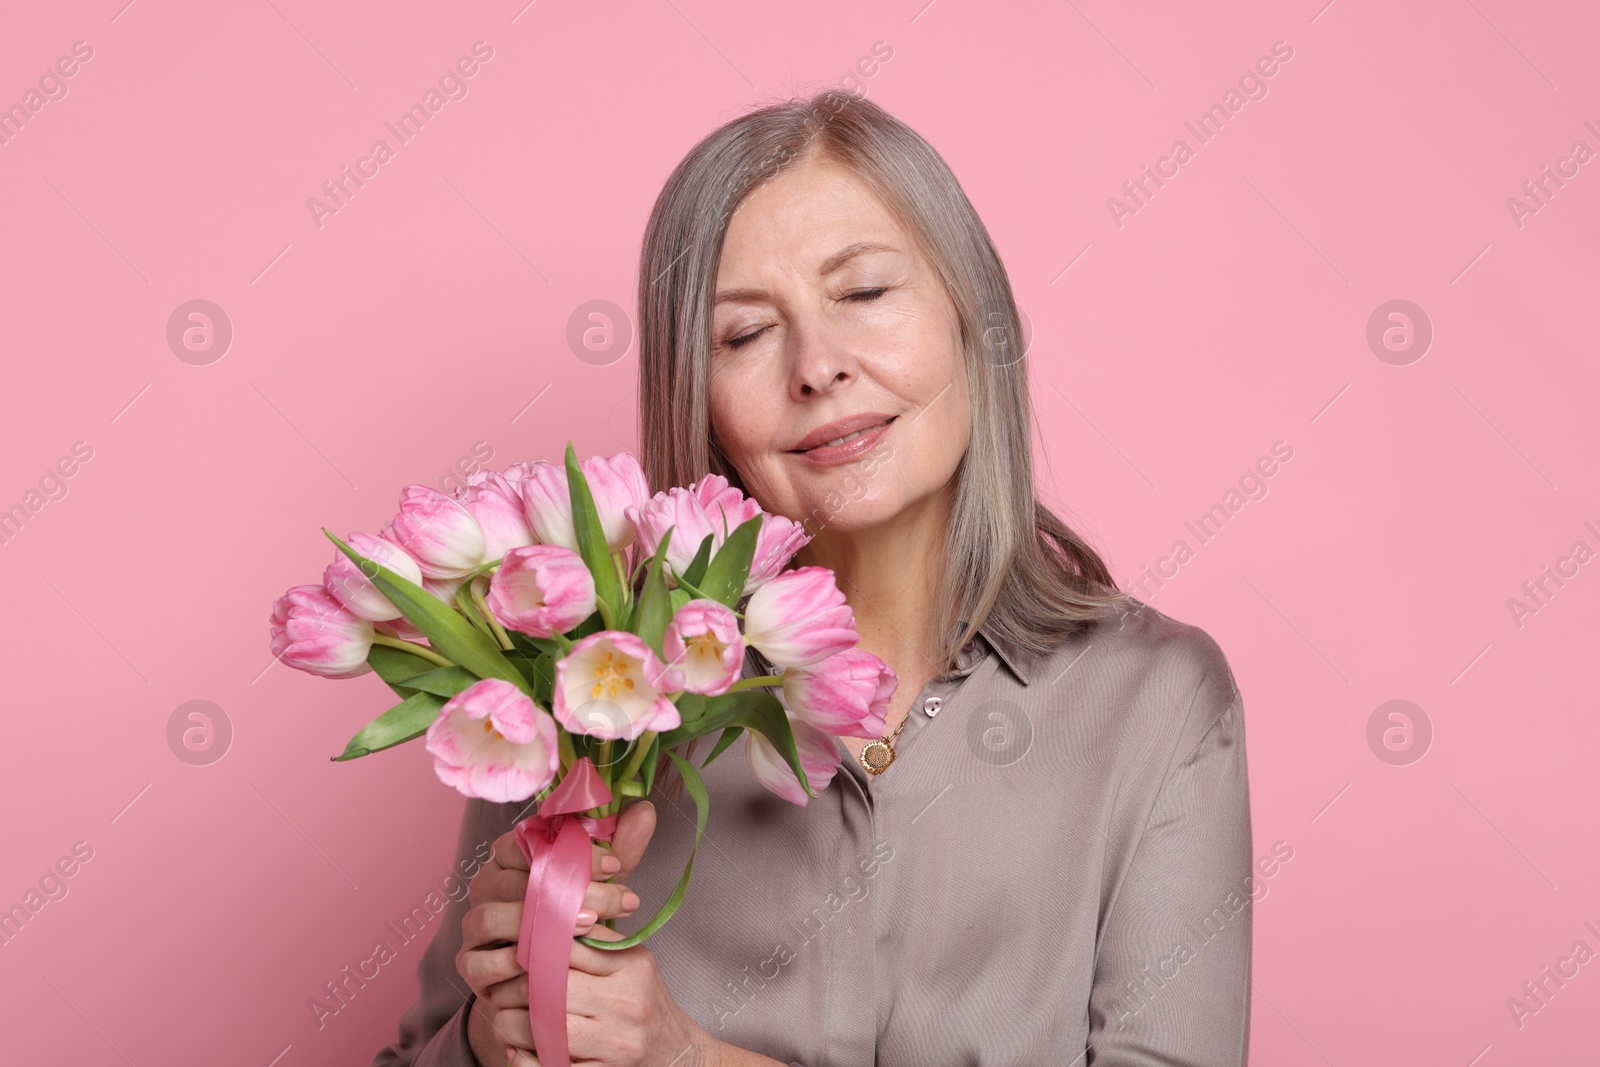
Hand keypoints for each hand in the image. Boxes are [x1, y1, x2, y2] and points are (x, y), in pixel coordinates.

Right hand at [459, 800, 656, 1065]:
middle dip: (573, 890)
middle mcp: (485, 884)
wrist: (550, 973)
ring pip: (493, 916)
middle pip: (517, 880)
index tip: (616, 866)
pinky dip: (512, 963)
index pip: (529, 841)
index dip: (574, 851)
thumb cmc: (575, 918)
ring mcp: (473, 924)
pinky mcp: (470, 964)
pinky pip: (480, 962)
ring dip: (541, 924)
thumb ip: (620, 848)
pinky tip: (549, 964)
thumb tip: (645, 810)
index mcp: (510, 856)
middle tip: (620, 901)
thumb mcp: (602, 883)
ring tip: (591, 928)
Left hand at [506, 922, 716, 1066]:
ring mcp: (617, 1041)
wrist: (681, 1055)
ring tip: (503, 1021)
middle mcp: (627, 1001)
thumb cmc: (649, 1004)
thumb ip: (597, 941)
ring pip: (546, 1029)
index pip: (570, 948)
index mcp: (632, 965)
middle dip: (515, 991)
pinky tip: (517, 1053)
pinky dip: (527, 1062)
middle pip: (553, 988)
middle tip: (499, 991)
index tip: (512, 955)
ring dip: (513, 1027)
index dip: (532, 951)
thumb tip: (547, 917)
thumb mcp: (634, 963)